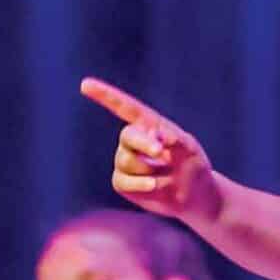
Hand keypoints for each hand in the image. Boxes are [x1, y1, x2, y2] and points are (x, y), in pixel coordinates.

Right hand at [82, 77, 221, 220]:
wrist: (194, 194)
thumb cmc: (193, 165)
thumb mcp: (190, 150)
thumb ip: (177, 140)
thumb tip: (159, 136)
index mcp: (149, 125)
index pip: (125, 108)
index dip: (105, 96)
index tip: (85, 84)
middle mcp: (134, 140)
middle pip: (127, 136)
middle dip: (143, 144)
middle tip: (160, 152)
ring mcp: (125, 160)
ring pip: (125, 160)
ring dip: (149, 169)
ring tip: (167, 174)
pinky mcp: (122, 181)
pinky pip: (122, 181)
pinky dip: (140, 184)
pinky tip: (155, 185)